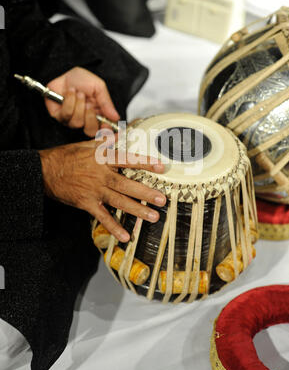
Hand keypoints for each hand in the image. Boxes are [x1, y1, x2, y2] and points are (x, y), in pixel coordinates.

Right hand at [39, 140, 166, 242]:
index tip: (161, 168)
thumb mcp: (86, 145)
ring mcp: (94, 190)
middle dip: (146, 193)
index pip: (128, 160)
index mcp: (103, 158)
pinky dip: (114, 227)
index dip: (145, 163)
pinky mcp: (86, 203)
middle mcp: (101, 175)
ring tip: (152, 216)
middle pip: (127, 185)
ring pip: (119, 201)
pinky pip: (102, 217)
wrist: (44, 171)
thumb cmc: (66, 156)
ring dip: (137, 210)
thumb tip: (120, 133)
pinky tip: (125, 236)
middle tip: (162, 199)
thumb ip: (106, 142)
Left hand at [45, 67, 119, 136]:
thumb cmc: (82, 79)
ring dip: (79, 105)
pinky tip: (70, 93)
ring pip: (77, 123)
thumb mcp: (99, 87)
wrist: (65, 71)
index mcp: (97, 114)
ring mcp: (71, 119)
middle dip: (91, 118)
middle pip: (90, 131)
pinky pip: (66, 115)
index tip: (106, 125)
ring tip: (79, 94)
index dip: (106, 131)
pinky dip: (70, 101)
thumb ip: (107, 103)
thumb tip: (116, 117)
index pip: (103, 130)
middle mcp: (85, 119)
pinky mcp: (60, 116)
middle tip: (90, 105)